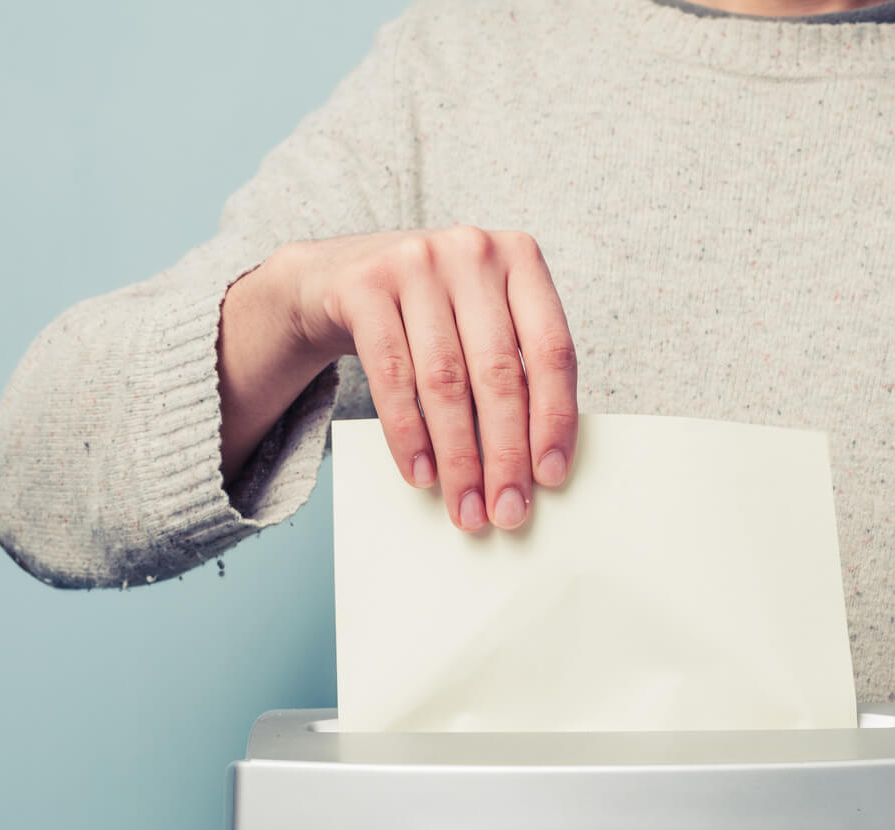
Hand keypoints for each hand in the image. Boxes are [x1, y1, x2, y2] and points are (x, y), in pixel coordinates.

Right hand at [229, 227, 578, 531]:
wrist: (339, 276)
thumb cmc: (432, 313)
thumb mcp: (482, 319)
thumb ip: (513, 368)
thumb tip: (536, 466)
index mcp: (521, 258)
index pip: (551, 350)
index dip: (555, 420)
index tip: (551, 477)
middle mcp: (471, 252)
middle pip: (498, 373)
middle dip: (505, 454)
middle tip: (506, 512)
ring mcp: (415, 262)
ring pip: (445, 382)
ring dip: (458, 458)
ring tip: (465, 507)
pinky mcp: (364, 286)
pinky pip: (391, 376)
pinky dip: (408, 434)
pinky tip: (421, 474)